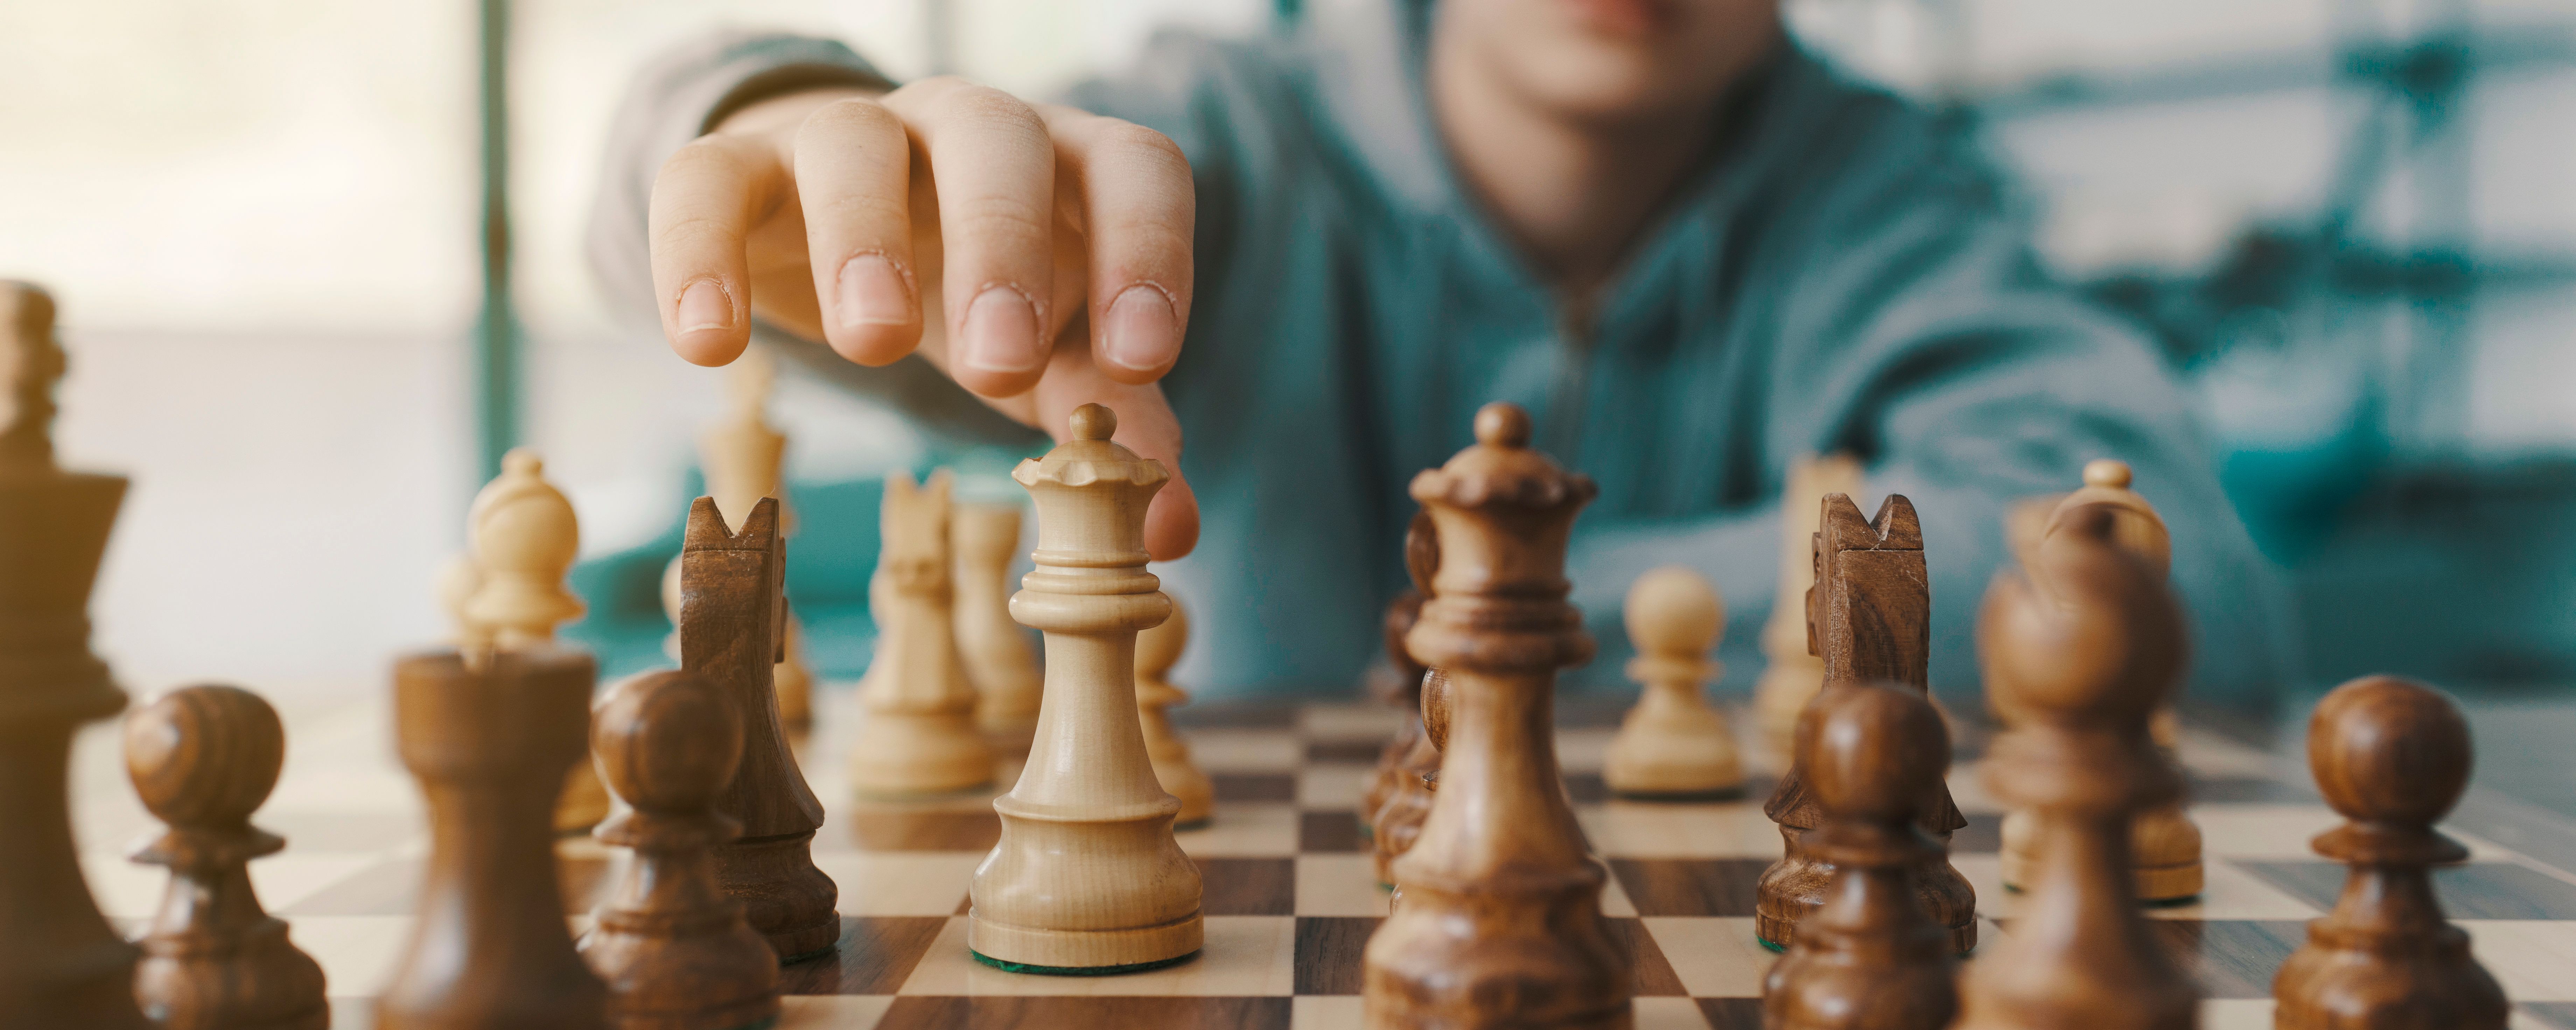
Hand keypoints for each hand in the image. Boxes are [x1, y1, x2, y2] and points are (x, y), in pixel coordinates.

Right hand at [646, 79, 1199, 557]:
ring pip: (854, 144)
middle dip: (1001, 246)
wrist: (841, 236)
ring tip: (874, 346)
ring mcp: (849, 134)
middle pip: (995, 139)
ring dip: (864, 239)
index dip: (1149, 250)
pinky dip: (699, 254)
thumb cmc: (978, 296)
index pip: (1132, 166)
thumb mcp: (1052, 358)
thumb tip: (1171, 533)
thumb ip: (1111, 424)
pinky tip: (707, 346)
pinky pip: (707, 181)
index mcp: (1067, 164)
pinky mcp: (738, 166)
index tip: (1144, 361)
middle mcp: (965, 125)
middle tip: (999, 362)